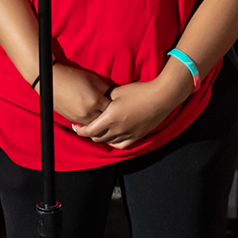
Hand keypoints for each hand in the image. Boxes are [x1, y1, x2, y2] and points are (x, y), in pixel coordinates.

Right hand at [43, 62, 111, 127]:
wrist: (52, 80)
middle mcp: (88, 112)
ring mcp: (80, 118)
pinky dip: (91, 122)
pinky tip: (94, 115)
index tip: (119, 104)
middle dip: (110, 116)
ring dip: (101, 121)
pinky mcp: (72, 120)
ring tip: (104, 115)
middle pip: (106, 120)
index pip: (113, 109)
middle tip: (114, 112)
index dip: (117, 106)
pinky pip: (86, 125)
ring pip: (96, 126)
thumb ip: (106, 89)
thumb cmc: (73, 76)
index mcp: (95, 101)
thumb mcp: (94, 79)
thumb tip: (116, 96)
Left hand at [72, 72, 188, 149]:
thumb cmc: (139, 91)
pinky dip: (114, 143)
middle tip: (86, 127)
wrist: (161, 97)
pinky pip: (121, 145)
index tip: (76, 127)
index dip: (80, 130)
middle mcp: (117, 130)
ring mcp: (128, 134)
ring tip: (98, 132)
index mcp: (109, 118)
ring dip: (101, 138)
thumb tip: (96, 102)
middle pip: (97, 138)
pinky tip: (112, 138)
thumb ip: (104, 99)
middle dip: (89, 134)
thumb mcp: (117, 91)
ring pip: (108, 142)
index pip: (89, 131)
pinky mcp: (137, 136)